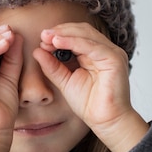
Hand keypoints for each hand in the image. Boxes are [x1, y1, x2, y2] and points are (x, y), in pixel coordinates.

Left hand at [34, 23, 148, 151]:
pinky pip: (91, 46)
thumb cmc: (90, 104)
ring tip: (47, 38)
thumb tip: (37, 51)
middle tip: (43, 35)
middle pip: (81, 30)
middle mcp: (105, 50)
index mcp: (95, 53)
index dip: (58, 34)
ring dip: (65, 34)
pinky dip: (74, 42)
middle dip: (60, 31)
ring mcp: (112, 53)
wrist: (106, 121)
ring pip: (86, 34)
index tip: (41, 39)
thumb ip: (53, 66)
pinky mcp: (114, 59)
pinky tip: (58, 43)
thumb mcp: (65, 81)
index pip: (76, 35)